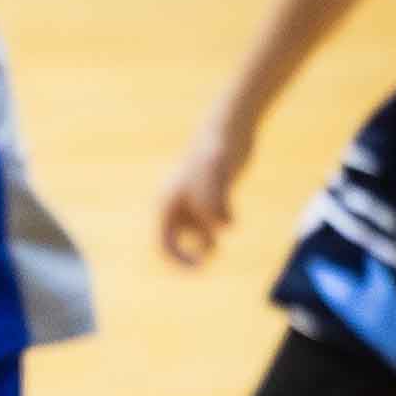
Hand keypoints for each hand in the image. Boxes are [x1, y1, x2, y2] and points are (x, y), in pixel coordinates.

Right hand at [157, 107, 252, 266]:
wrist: (228, 128)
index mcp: (168, 203)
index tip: (199, 267)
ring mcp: (193, 198)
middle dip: (193, 252)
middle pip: (177, 239)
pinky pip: (209, 218)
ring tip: (218, 243)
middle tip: (212, 256)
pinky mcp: (210, 192)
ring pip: (195, 230)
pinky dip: (218, 224)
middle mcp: (176, 203)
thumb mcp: (214, 177)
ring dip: (206, 240)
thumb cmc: (216, 151)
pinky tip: (230, 218)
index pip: (165, 242)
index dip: (179, 259)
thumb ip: (215, 203)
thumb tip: (222, 229)